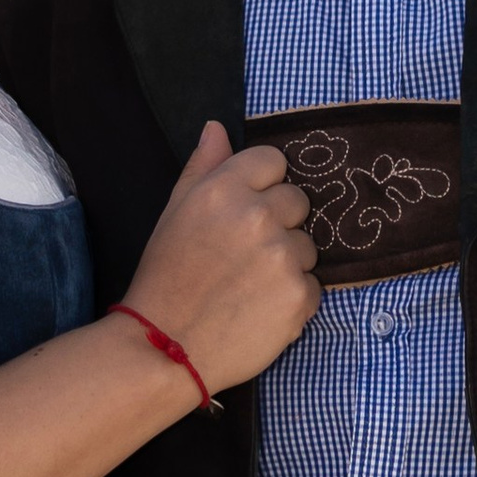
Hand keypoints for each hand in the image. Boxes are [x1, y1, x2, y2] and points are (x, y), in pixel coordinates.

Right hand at [121, 119, 316, 392]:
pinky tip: (259, 309)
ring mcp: (283, 257)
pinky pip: (311, 286)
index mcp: (225, 188)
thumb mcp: (174, 212)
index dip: (262, 185)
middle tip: (243, 254)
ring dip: (287, 262)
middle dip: (278, 223)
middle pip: (298, 201)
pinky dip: (291, 299)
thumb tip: (218, 128)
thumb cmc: (165, 278)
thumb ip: (202, 166)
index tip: (244, 210)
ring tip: (248, 286)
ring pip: (307, 246)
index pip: (274, 161)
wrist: (164, 348)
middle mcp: (259, 216)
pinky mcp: (299, 297)